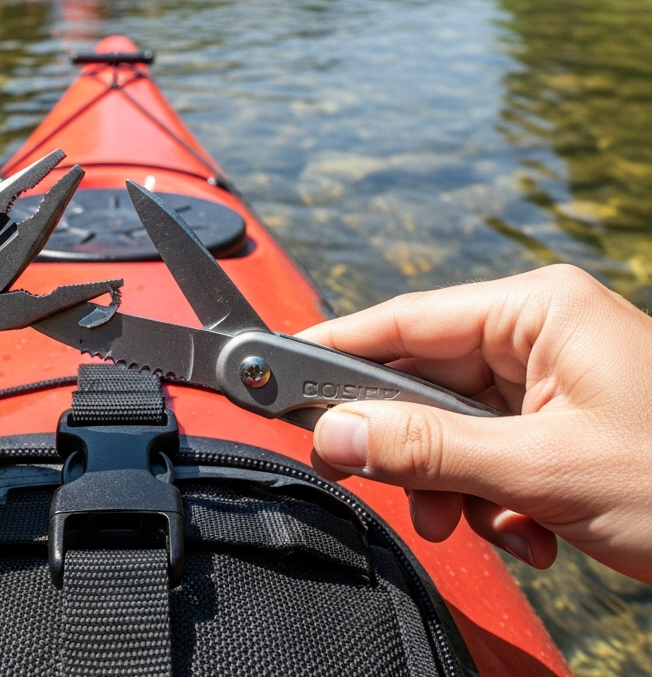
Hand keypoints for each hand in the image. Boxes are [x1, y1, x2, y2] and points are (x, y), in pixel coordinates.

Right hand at [301, 264, 651, 580]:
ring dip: (455, 484)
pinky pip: (492, 450)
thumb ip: (431, 449)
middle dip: (411, 445)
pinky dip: (495, 498)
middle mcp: (539, 333)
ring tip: (482, 527)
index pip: (407, 319)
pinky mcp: (563, 422)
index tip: (278, 372)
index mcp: (536, 309)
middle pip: (426, 378)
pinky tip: (534, 532)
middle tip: (378, 481)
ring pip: (455, 424)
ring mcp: (553, 379)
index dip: (339, 350)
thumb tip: (338, 434)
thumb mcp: (546, 469)